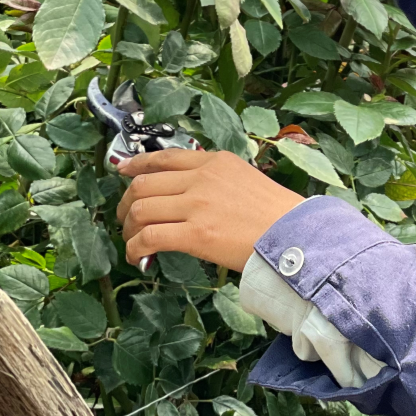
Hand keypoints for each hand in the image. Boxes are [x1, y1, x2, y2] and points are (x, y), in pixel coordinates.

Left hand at [116, 148, 302, 270]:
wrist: (293, 234)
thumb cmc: (275, 213)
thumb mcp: (244, 178)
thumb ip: (214, 179)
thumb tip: (186, 194)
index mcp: (214, 161)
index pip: (164, 157)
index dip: (136, 164)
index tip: (121, 170)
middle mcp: (201, 177)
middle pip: (143, 184)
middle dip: (125, 203)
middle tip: (124, 219)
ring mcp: (197, 204)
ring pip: (140, 210)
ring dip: (128, 228)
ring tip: (133, 241)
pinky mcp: (195, 233)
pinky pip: (149, 237)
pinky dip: (136, 248)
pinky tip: (139, 257)